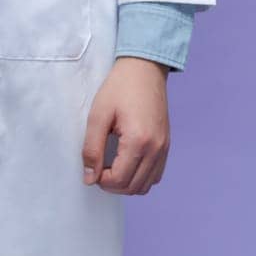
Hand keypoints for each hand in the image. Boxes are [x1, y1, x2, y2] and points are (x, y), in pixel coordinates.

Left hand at [81, 57, 171, 195]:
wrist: (144, 69)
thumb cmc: (120, 87)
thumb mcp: (98, 115)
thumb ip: (92, 149)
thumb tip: (89, 177)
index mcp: (138, 141)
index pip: (119, 179)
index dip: (101, 180)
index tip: (91, 168)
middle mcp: (156, 149)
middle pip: (133, 187)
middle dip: (112, 185)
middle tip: (98, 169)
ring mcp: (164, 148)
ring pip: (146, 185)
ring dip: (127, 184)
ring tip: (111, 167)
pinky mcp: (166, 145)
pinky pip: (155, 174)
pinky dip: (140, 177)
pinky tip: (127, 164)